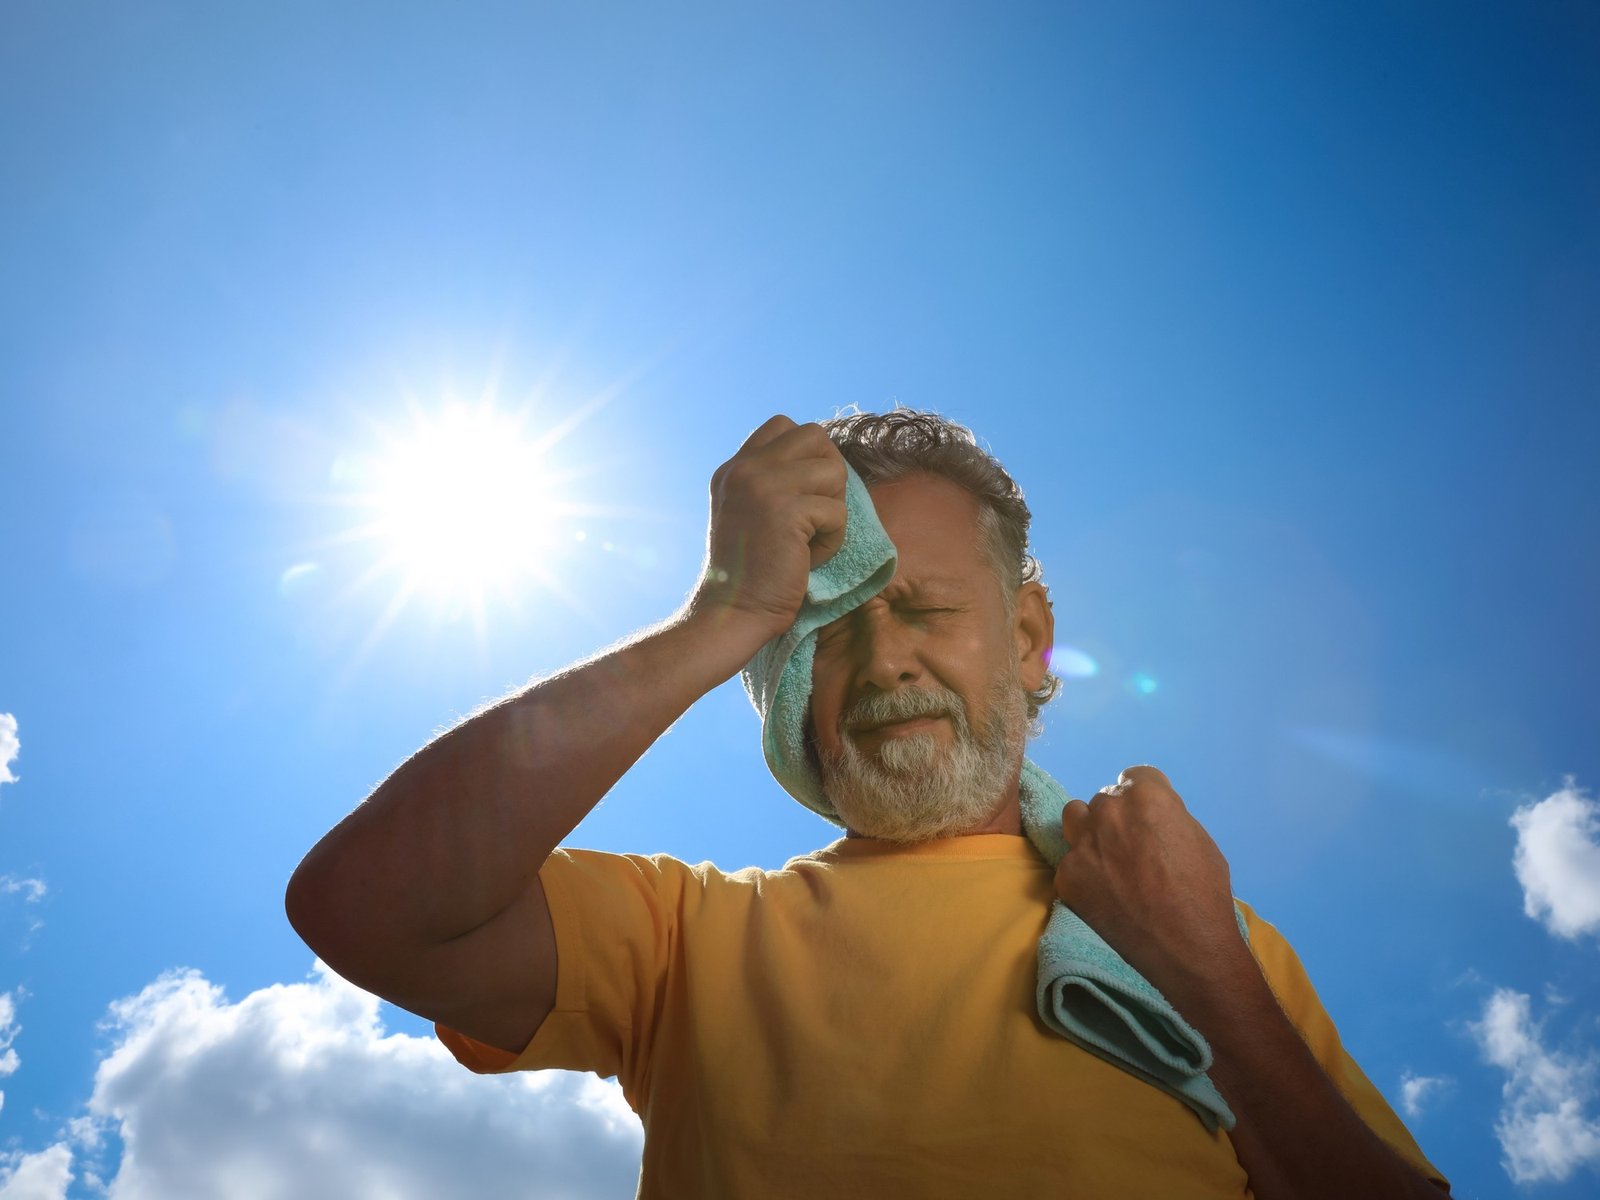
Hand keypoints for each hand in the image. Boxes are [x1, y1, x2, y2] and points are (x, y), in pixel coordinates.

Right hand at [686, 415, 848, 646]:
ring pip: (833, 471)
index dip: (808, 454)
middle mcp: (745, 469)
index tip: (803, 493)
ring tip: (809, 539)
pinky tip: (807, 559)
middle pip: (815, 436)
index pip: (784, 425)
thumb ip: (772, 481)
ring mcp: (763, 485)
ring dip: (833, 510)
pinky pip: (838, 512)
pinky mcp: (786, 510)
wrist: (733, 610)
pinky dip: (832, 541)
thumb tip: (825, 461)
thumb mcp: (748, 511)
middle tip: (816, 512)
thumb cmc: (750, 571)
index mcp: (735, 468)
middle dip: (829, 472)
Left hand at [1055, 766, 1250, 1003]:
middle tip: (1132, 850)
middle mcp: (1108, 811)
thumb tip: (1151, 813)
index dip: (1143, 799)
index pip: (1134, 777)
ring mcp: (1082, 844)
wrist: (1187, 950)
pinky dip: (1083, 874)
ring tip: (1107, 861)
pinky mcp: (1066, 876)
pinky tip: (1103, 896)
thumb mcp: (1198, 839)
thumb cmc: (1205, 894)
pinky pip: (1070, 862)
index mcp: (1146, 797)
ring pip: (1074, 818)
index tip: (1147, 820)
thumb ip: (1168, 816)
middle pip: (1105, 801)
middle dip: (1117, 819)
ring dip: (1089, 832)